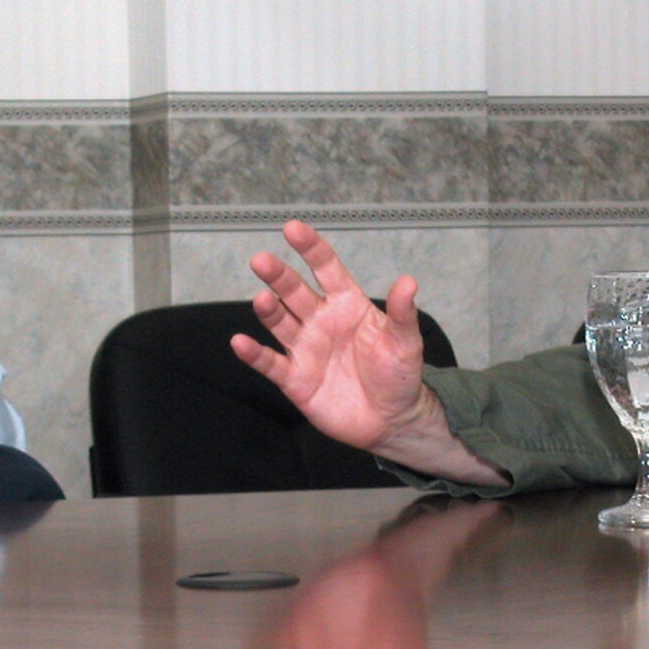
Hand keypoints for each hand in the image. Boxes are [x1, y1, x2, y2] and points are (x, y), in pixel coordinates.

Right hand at [232, 221, 506, 484]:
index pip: (326, 269)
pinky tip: (240, 343)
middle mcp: (320, 320)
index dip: (310, 249)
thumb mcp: (406, 342)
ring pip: (280, 323)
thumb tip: (409, 281)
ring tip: (261, 299)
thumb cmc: (398, 374)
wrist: (391, 419)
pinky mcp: (295, 379)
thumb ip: (402, 314)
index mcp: (347, 304)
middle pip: (295, 292)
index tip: (293, 229)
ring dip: (268, 310)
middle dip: (279, 276)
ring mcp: (305, 348)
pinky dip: (254, 354)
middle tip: (261, 260)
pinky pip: (270, 363)